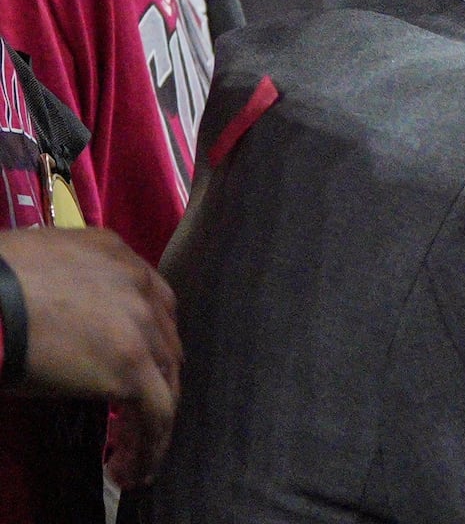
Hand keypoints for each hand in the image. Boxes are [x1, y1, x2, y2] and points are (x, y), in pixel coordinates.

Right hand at [1, 227, 177, 484]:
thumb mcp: (37, 264)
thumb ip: (66, 285)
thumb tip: (59, 319)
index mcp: (116, 256)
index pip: (150, 303)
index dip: (145, 342)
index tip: (131, 373)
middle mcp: (140, 286)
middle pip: (165, 342)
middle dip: (154, 382)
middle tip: (132, 418)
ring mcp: (141, 326)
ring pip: (166, 381)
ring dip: (153, 423)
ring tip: (133, 458)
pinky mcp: (129, 366)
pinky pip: (157, 413)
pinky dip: (150, 445)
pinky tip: (132, 469)